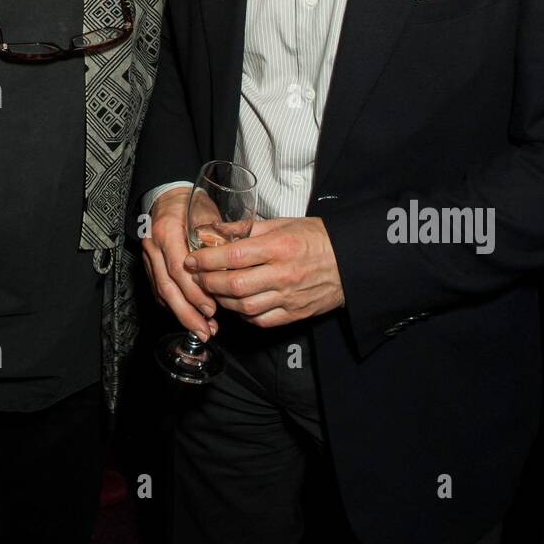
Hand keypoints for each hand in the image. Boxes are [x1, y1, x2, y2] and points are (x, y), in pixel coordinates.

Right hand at [142, 187, 218, 342]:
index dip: (196, 292)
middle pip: (168, 286)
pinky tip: (188, 317)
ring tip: (201, 329)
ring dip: (181, 314)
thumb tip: (233, 271)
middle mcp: (153, 245)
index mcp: (168, 230)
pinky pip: (158, 290)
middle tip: (206, 329)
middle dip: (188, 312)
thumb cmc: (192, 203)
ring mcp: (148, 256)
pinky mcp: (148, 265)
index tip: (212, 308)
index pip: (179, 269)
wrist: (168, 195)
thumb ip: (218, 242)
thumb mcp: (208, 217)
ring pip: (161, 292)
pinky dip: (173, 306)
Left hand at [183, 215, 343, 327]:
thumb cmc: (316, 238)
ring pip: (244, 307)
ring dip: (222, 300)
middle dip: (208, 282)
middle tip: (197, 276)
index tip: (192, 259)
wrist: (351, 261)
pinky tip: (236, 304)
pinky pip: (261, 320)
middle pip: (234, 284)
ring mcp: (289, 297)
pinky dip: (243, 315)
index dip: (207, 259)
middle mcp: (283, 274)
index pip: (234, 255)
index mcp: (279, 247)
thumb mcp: (283, 224)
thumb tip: (216, 229)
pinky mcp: (294, 314)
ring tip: (212, 290)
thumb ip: (247, 228)